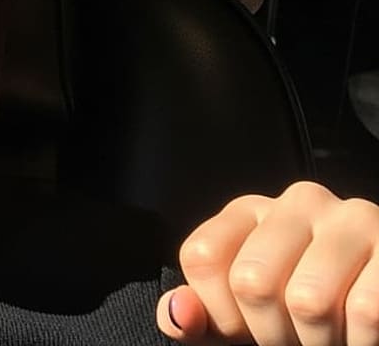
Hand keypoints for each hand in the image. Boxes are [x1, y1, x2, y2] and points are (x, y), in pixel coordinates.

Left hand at [159, 181, 378, 345]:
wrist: (378, 309)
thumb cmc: (302, 316)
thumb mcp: (242, 317)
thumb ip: (200, 318)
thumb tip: (177, 314)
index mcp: (249, 212)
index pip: (202, 258)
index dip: (220, 313)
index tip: (246, 328)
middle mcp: (298, 202)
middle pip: (252, 281)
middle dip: (272, 335)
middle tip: (295, 341)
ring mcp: (351, 218)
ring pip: (308, 300)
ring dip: (318, 342)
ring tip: (329, 339)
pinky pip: (365, 310)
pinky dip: (360, 342)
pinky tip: (361, 336)